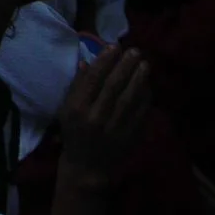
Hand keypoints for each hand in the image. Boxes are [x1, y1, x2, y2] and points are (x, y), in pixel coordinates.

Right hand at [59, 46, 149, 181]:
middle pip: (114, 87)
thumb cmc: (73, 133)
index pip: (93, 80)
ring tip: (145, 64)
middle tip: (135, 51)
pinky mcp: (130, 137)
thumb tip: (87, 61)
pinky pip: (140, 114)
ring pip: (130, 99)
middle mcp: (97, 118)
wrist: (87, 167)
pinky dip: (145, 98)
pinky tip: (147, 85)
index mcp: (77, 109)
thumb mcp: (66, 109)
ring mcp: (115, 129)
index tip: (114, 46)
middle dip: (125, 67)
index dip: (105, 61)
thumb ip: (77, 86)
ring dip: (139, 80)